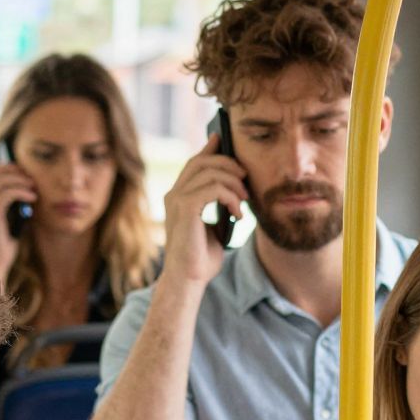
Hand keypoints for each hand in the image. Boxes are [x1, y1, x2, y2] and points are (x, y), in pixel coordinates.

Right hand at [0, 163, 37, 278]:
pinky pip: (7, 194)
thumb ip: (11, 207)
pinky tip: (33, 197)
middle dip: (12, 171)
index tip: (22, 172)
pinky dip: (21, 192)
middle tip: (30, 177)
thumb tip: (27, 193)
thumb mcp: (8, 222)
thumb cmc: (3, 246)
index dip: (3, 169)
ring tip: (34, 186)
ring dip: (19, 180)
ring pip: (0, 182)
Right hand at [161, 134, 246, 286]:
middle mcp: (173, 195)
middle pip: (202, 161)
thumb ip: (219, 206)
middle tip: (246, 179)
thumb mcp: (214, 226)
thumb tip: (236, 190)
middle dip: (229, 164)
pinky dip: (231, 197)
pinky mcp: (184, 209)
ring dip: (234, 184)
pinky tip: (238, 213)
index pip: (194, 163)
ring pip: (210, 172)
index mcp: (178, 197)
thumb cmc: (201, 258)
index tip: (223, 139)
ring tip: (244, 202)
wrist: (189, 280)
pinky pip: (212, 188)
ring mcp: (176, 201)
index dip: (209, 148)